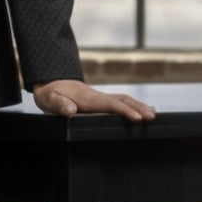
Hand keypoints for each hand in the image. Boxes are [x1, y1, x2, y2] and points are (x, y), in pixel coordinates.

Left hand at [32, 80, 155, 122]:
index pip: (111, 104)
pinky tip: (141, 109)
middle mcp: (97, 96)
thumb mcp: (49, 99)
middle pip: (123, 100)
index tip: (137, 119)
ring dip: (139, 105)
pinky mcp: (99, 100)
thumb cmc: (48, 93)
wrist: (49, 82)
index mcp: (88, 98)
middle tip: (153, 118)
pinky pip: (119, 101)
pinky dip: (132, 105)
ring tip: (153, 114)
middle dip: (138, 108)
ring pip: (124, 99)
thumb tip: (71, 109)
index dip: (124, 111)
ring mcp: (100, 97)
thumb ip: (59, 104)